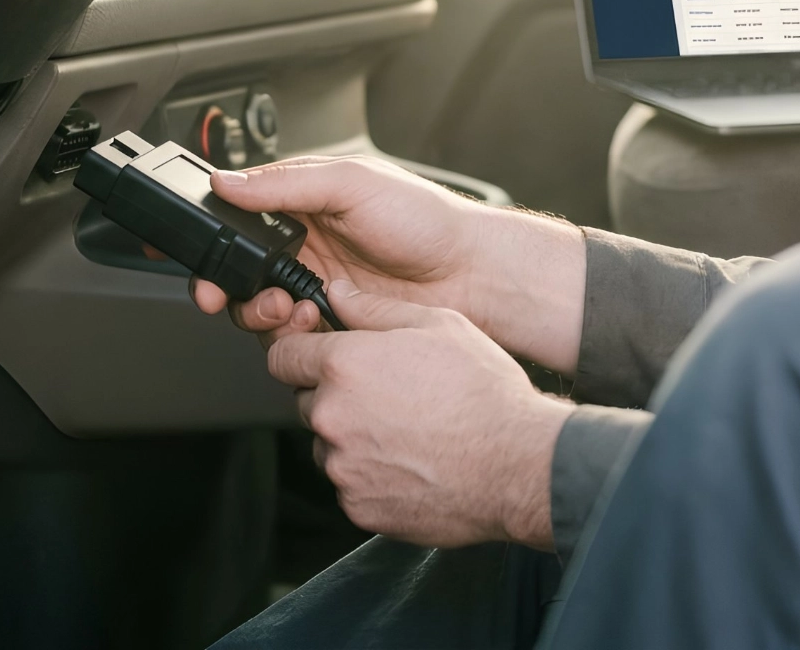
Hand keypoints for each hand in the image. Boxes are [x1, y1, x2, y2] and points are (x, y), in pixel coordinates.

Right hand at [190, 156, 586, 373]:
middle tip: (224, 295)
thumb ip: (286, 183)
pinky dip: (290, 335)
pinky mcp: (331, 324)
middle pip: (236, 270)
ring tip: (287, 308)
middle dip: (223, 285)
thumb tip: (228, 181)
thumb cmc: (426, 220)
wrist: (472, 276)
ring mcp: (315, 286)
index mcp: (302, 201)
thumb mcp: (353, 183)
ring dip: (259, 311)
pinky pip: (290, 337)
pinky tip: (311, 323)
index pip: (237, 215)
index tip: (190, 253)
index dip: (209, 236)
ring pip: (256, 307)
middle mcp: (303, 244)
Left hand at [268, 279, 573, 549]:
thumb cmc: (484, 393)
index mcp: (344, 365)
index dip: (302, 352)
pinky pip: (349, 484)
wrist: (516, 465)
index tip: (320, 356)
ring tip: (406, 430)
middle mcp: (333, 416)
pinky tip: (411, 461)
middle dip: (335, 395)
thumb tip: (338, 294)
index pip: (282, 355)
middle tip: (387, 394)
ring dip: (351, 437)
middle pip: (307, 401)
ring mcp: (342, 466)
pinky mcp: (358, 505)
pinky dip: (370, 475)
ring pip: (328, 445)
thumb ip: (374, 309)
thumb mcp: (437, 325)